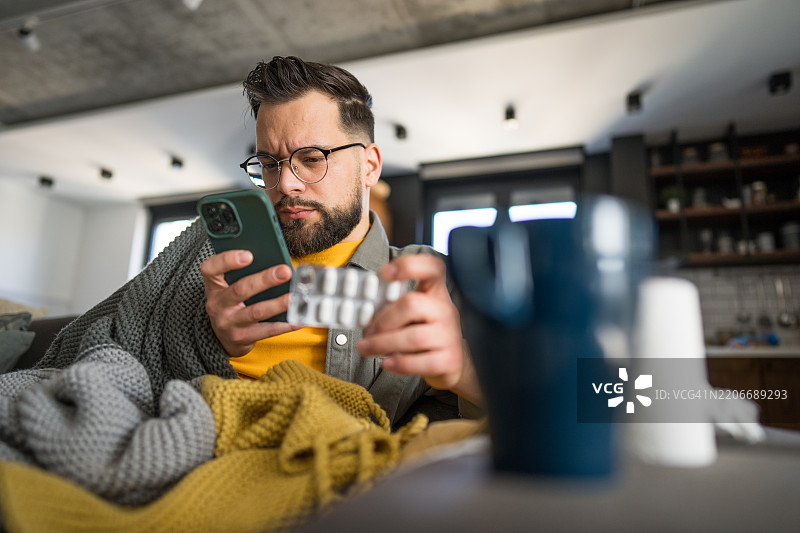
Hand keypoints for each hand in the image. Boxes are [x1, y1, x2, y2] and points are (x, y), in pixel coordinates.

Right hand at [200, 250, 299, 356]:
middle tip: (285, 271)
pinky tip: (299, 318)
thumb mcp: (230, 287)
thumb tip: (276, 263)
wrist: (225, 338)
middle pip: (241, 289)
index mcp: (214, 285)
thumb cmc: (233, 303)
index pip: (210, 268)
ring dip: (278, 303)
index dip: (227, 260)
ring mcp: (228, 323)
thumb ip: (246, 273)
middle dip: (265, 279)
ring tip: (294, 296)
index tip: (249, 255)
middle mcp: (217, 304)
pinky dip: (286, 324)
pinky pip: (267, 330)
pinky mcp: (242, 338)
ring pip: (256, 312)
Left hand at [357, 254, 480, 402]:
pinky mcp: (450, 360)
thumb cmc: (422, 333)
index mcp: (435, 292)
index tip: (384, 274)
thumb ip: (392, 308)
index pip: (433, 268)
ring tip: (366, 349)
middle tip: (368, 332)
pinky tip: (387, 363)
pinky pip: (420, 362)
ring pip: (414, 336)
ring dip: (383, 344)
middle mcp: (446, 310)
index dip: (409, 266)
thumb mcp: (411, 314)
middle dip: (383, 319)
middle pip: (413, 304)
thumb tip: (362, 313)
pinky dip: (399, 364)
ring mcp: (450, 335)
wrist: (450, 363)